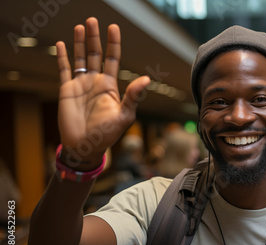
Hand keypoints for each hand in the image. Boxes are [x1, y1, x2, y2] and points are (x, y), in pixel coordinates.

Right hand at [56, 17, 149, 170]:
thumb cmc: (107, 135)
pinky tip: (62, 44)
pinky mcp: (67, 90)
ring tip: (80, 27)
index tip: (113, 27)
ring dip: (79, 43)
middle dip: (94, 37)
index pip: (113, 59)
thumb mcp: (124, 116)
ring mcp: (81, 85)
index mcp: (110, 86)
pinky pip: (64, 70)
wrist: (85, 146)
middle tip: (92, 20)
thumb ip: (133, 97)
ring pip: (80, 58)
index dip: (113, 43)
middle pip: (95, 53)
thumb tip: (147, 80)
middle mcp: (95, 82)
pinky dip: (62, 57)